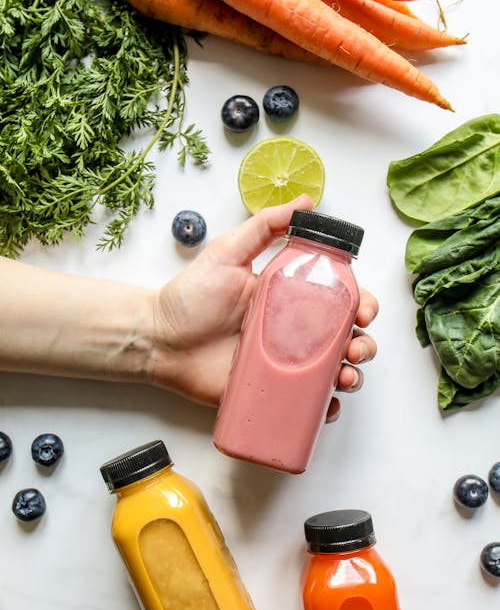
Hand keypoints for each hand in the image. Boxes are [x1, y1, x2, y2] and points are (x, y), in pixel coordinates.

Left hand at [149, 195, 377, 416]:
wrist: (158, 340)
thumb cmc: (190, 297)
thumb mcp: (228, 252)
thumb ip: (265, 226)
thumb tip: (307, 201)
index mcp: (291, 298)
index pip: (340, 300)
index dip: (362, 305)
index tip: (364, 311)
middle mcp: (293, 332)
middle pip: (345, 339)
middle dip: (363, 345)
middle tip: (354, 348)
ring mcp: (283, 364)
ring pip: (332, 373)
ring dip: (351, 376)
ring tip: (344, 377)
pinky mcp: (269, 391)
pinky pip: (306, 403)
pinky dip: (325, 407)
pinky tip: (327, 405)